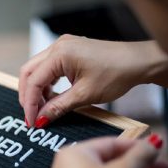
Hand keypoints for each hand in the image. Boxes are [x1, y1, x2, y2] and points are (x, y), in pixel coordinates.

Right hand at [18, 35, 167, 127]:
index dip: (30, 103)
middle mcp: (56, 46)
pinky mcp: (68, 49)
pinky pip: (49, 65)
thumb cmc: (116, 75)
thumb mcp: (86, 95)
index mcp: (59, 54)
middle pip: (29, 71)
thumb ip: (59, 106)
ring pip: (38, 68)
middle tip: (31, 115)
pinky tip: (52, 95)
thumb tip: (41, 118)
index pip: (34, 80)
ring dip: (37, 88)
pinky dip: (47, 81)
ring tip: (42, 108)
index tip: (31, 121)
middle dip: (28, 95)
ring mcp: (62, 45)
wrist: (138, 62)